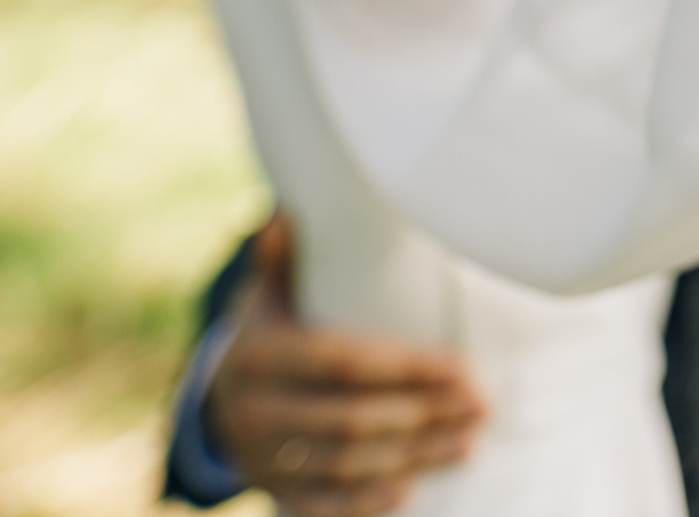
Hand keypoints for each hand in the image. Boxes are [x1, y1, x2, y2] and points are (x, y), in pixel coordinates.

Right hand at [204, 215, 486, 516]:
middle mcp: (256, 410)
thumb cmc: (267, 331)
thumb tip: (291, 211)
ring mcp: (263, 457)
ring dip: (412, 456)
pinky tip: (410, 490)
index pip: (346, 363)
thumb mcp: (268, 292)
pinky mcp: (273, 490)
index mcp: (260, 354)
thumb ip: (284, 258)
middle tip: (483, 405)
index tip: (465, 369)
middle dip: (424, 414)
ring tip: (469, 441)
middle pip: (351, 419)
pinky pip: (319, 504)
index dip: (409, 369)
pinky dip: (363, 501)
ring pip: (344, 464)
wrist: (215, 400)